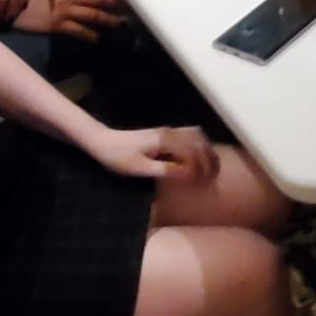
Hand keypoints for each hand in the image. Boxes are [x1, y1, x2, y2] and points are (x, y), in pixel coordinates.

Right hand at [48, 0, 127, 38]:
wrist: (11, 2)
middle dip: (115, 1)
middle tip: (128, 5)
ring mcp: (66, 11)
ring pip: (93, 15)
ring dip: (108, 19)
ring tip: (120, 24)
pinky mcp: (58, 25)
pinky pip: (78, 30)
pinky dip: (88, 35)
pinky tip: (96, 39)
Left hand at [88, 126, 220, 181]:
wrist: (102, 142)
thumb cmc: (118, 157)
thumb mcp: (140, 168)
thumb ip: (166, 170)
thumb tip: (189, 174)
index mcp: (165, 141)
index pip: (192, 154)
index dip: (201, 170)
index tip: (202, 185)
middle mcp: (170, 132)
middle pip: (200, 142)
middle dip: (210, 159)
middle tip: (213, 178)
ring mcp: (168, 131)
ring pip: (197, 135)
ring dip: (206, 150)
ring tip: (210, 168)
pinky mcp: (165, 133)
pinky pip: (190, 134)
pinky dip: (199, 144)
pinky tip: (199, 156)